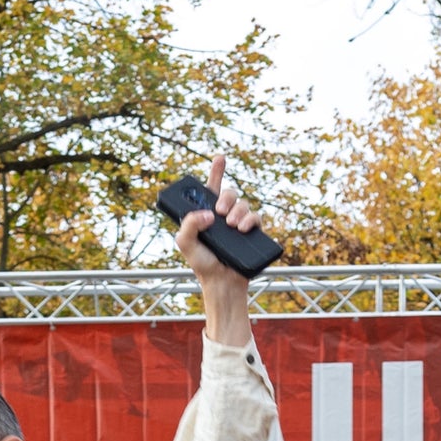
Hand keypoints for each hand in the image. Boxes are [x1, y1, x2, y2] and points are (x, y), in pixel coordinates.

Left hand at [176, 152, 258, 348]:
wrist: (222, 284)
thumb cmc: (202, 264)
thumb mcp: (185, 242)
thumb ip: (189, 223)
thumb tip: (209, 214)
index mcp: (206, 214)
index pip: (211, 188)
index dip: (216, 171)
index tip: (220, 157)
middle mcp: (223, 217)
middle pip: (229, 193)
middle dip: (226, 198)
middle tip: (219, 213)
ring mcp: (238, 224)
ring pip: (243, 204)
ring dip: (238, 212)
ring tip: (232, 226)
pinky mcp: (252, 234)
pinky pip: (256, 218)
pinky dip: (250, 220)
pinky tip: (243, 229)